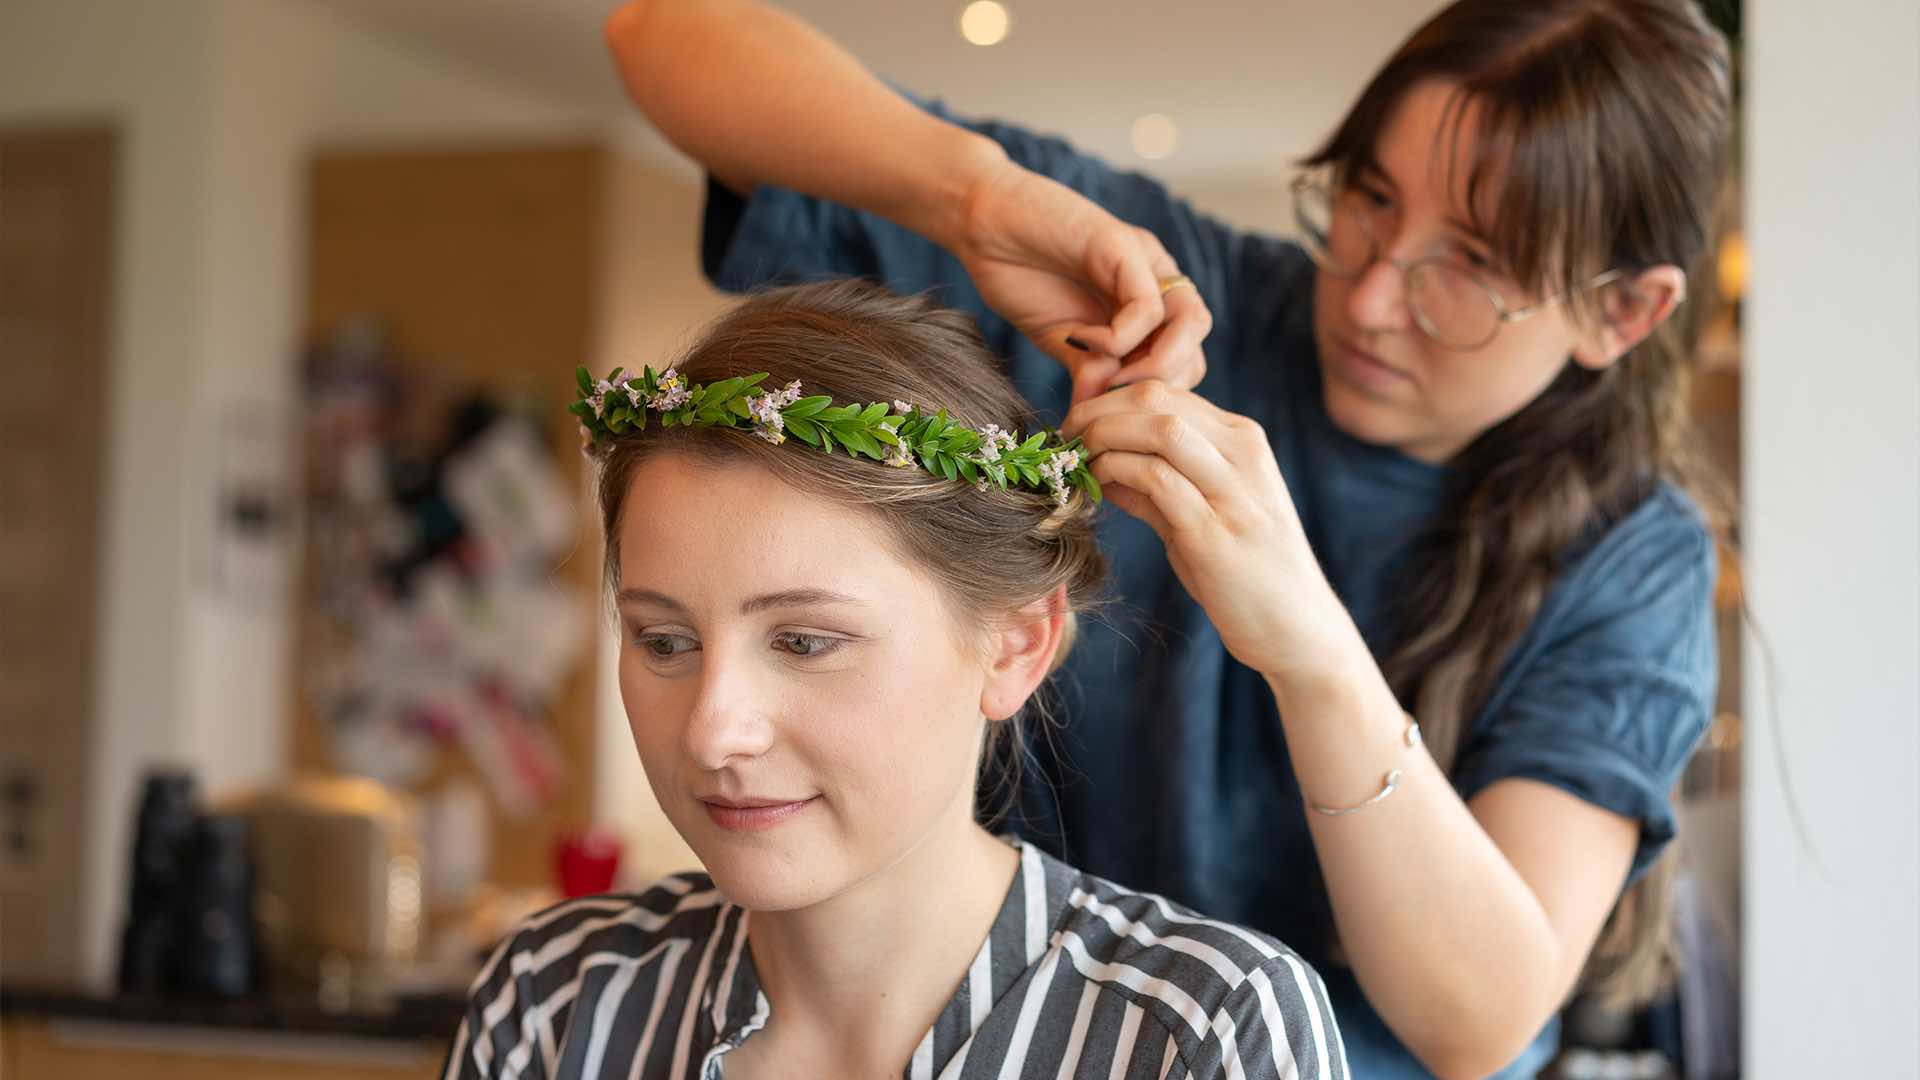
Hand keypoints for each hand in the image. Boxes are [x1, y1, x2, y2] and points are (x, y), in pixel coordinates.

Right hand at [952, 162, 1211, 404]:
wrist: (982, 223)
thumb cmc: (1019, 275)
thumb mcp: (1060, 339)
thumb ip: (1088, 371)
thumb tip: (1093, 423)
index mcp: (1148, 306)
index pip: (1185, 363)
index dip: (1154, 396)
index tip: (1111, 413)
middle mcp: (1157, 282)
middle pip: (1197, 347)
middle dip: (1159, 387)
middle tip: (1112, 402)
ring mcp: (1146, 262)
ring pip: (1192, 323)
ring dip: (1154, 365)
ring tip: (1107, 378)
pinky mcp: (1123, 246)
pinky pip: (1146, 307)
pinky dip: (1115, 338)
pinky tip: (1077, 337)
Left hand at [1062, 381, 1353, 680]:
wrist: (1296, 627)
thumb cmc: (1246, 571)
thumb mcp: (1204, 514)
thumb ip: (1158, 487)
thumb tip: (1103, 467)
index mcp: (1243, 440)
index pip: (1165, 392)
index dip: (1108, 400)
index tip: (1076, 425)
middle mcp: (1244, 455)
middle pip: (1157, 400)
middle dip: (1097, 411)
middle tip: (1064, 437)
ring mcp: (1233, 491)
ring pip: (1159, 429)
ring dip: (1103, 437)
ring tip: (1075, 460)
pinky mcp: (1215, 532)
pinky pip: (1157, 480)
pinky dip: (1116, 473)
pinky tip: (1097, 487)